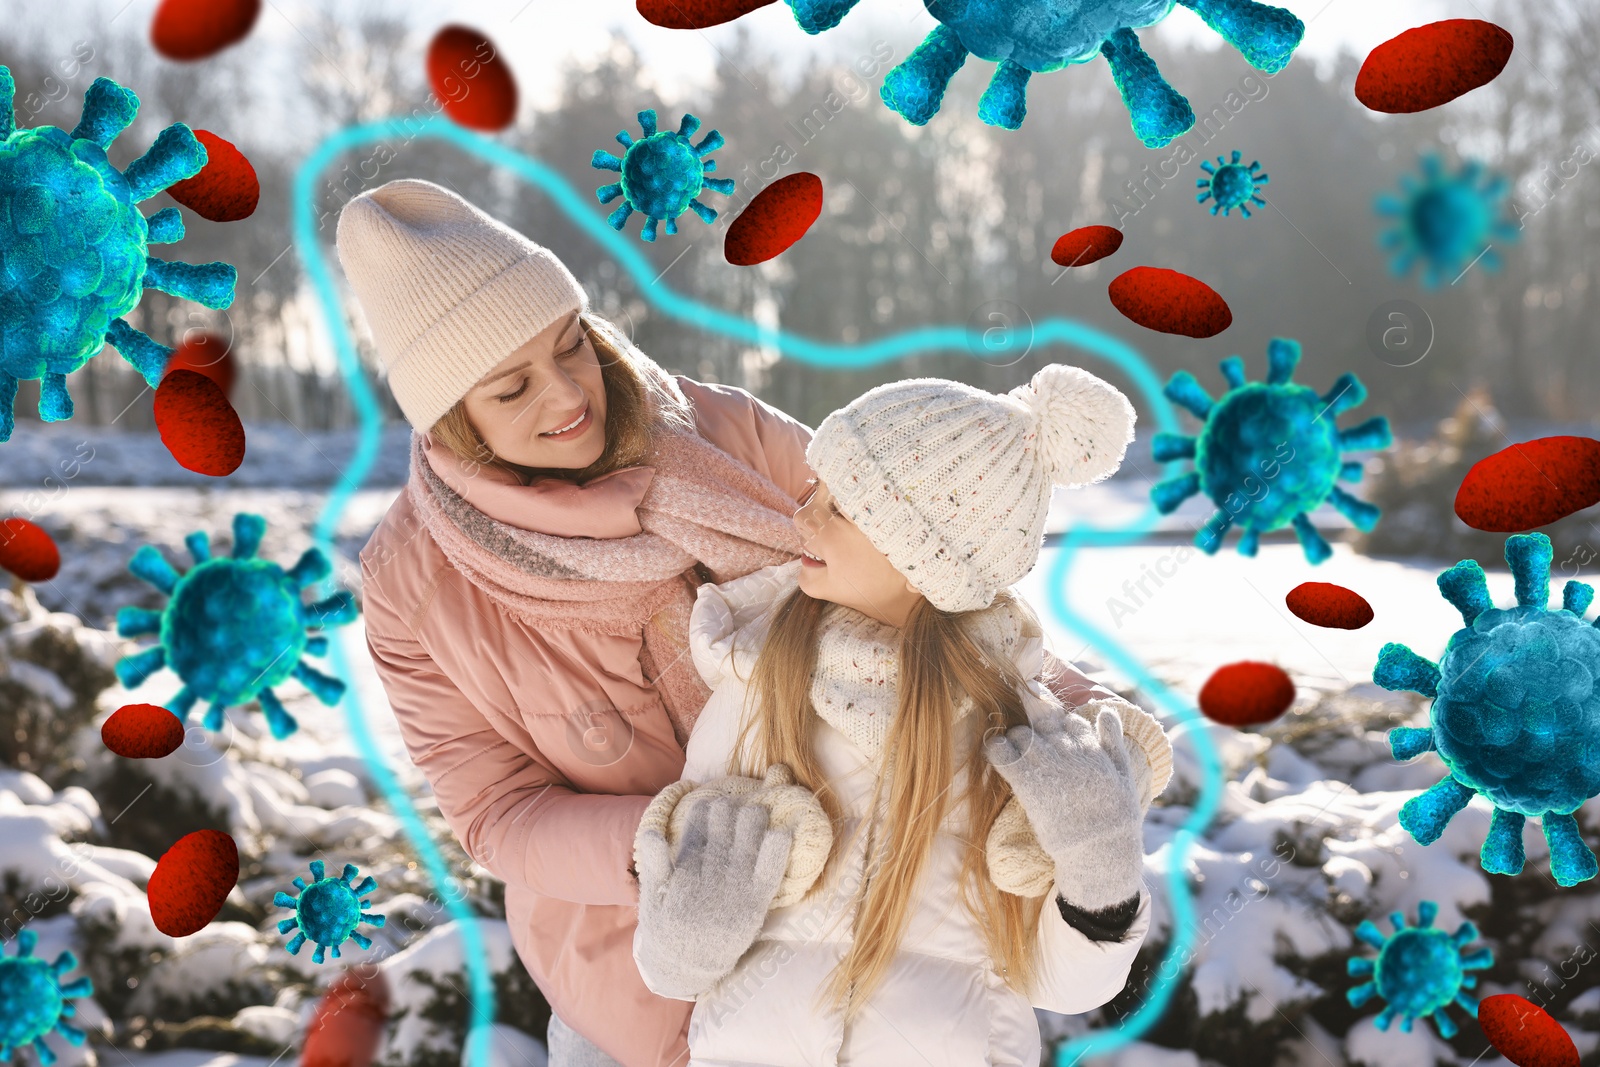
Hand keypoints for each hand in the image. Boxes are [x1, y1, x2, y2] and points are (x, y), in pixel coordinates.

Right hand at [635, 793, 792, 996]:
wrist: (687, 969)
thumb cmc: (668, 929)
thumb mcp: (652, 900)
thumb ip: (655, 866)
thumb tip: (651, 833)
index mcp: (683, 879)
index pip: (694, 836)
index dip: (702, 815)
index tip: (708, 801)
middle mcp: (709, 885)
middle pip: (722, 838)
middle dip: (727, 814)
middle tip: (732, 801)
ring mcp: (733, 896)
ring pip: (745, 850)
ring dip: (752, 826)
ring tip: (756, 810)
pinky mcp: (754, 908)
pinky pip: (768, 877)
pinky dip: (776, 855)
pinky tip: (782, 834)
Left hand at [984, 704, 1143, 911]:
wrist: (1100, 851)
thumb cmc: (1114, 817)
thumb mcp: (1124, 775)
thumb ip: (1113, 740)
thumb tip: (1106, 711)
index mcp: (1091, 746)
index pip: (1066, 718)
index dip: (1058, 727)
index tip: (1054, 741)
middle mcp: (1067, 749)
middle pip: (1040, 720)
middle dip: (1035, 731)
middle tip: (1033, 751)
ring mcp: (1046, 764)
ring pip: (1019, 733)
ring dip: (1016, 742)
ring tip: (1020, 761)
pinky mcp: (1027, 783)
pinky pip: (1001, 752)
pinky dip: (996, 750)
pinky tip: (999, 758)